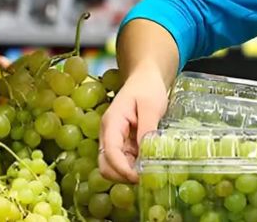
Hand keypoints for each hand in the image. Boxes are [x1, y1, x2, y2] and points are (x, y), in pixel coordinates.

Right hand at [97, 65, 168, 182]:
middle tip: (146, 177)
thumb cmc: (147, 88)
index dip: (123, 169)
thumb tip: (146, 154)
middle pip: (106, 165)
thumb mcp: (151, 106)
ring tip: (149, 171)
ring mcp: (114, 140)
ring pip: (113, 167)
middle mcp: (108, 134)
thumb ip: (147, 128)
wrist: (145, 78)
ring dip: (128, 174)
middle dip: (123, 176)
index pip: (110, 153)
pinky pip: (124, 162)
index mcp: (112, 123)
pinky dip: (134, 168)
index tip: (140, 177)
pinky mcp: (122, 144)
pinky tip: (149, 164)